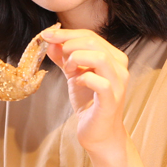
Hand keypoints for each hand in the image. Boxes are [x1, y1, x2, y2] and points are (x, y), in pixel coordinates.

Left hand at [41, 28, 129, 153]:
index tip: (46, 35)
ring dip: (77, 58)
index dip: (66, 33)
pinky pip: (101, 83)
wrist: (99, 133)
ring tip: (68, 70)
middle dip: (68, 44)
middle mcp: (120, 68)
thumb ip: (64, 59)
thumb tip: (49, 42)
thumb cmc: (89, 103)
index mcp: (113, 58)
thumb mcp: (74, 76)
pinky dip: (85, 78)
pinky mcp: (111, 100)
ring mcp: (118, 84)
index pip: (90, 35)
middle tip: (58, 57)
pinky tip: (78, 82)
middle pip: (93, 41)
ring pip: (100, 57)